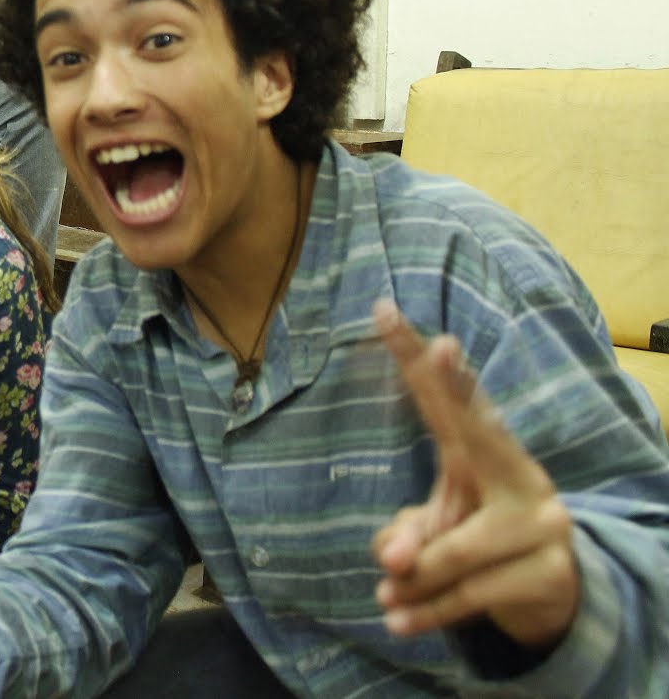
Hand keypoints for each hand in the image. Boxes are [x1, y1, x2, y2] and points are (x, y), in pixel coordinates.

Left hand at [370, 299, 577, 649]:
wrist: (550, 595)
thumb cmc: (478, 541)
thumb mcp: (435, 531)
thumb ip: (405, 535)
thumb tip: (395, 560)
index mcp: (486, 454)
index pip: (447, 402)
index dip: (420, 362)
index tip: (388, 313)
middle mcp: (520, 476)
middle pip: (480, 430)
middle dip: (457, 390)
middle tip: (441, 348)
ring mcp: (541, 523)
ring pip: (451, 550)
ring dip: (413, 578)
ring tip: (385, 592)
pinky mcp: (546, 572)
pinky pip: (467, 594)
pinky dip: (426, 612)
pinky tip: (396, 622)